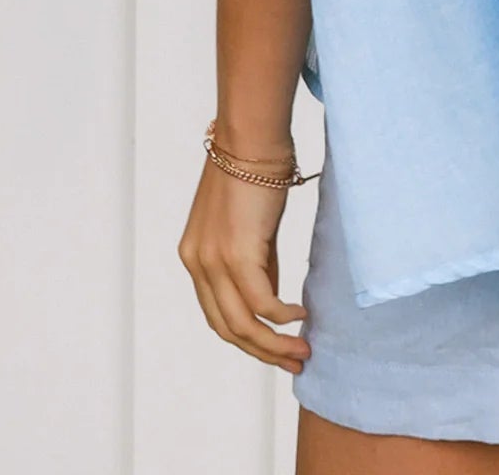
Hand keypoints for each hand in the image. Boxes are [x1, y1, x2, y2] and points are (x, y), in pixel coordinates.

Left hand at [178, 158, 311, 372]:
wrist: (253, 137)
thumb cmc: (257, 169)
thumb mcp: (250, 227)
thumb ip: (256, 265)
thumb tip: (272, 303)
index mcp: (195, 257)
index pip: (217, 314)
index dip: (247, 338)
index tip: (276, 348)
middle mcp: (197, 264)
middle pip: (227, 328)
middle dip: (262, 351)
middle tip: (294, 361)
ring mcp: (213, 261)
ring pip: (242, 324)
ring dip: (274, 344)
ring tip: (302, 350)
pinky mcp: (236, 253)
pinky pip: (261, 302)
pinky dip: (282, 317)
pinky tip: (301, 316)